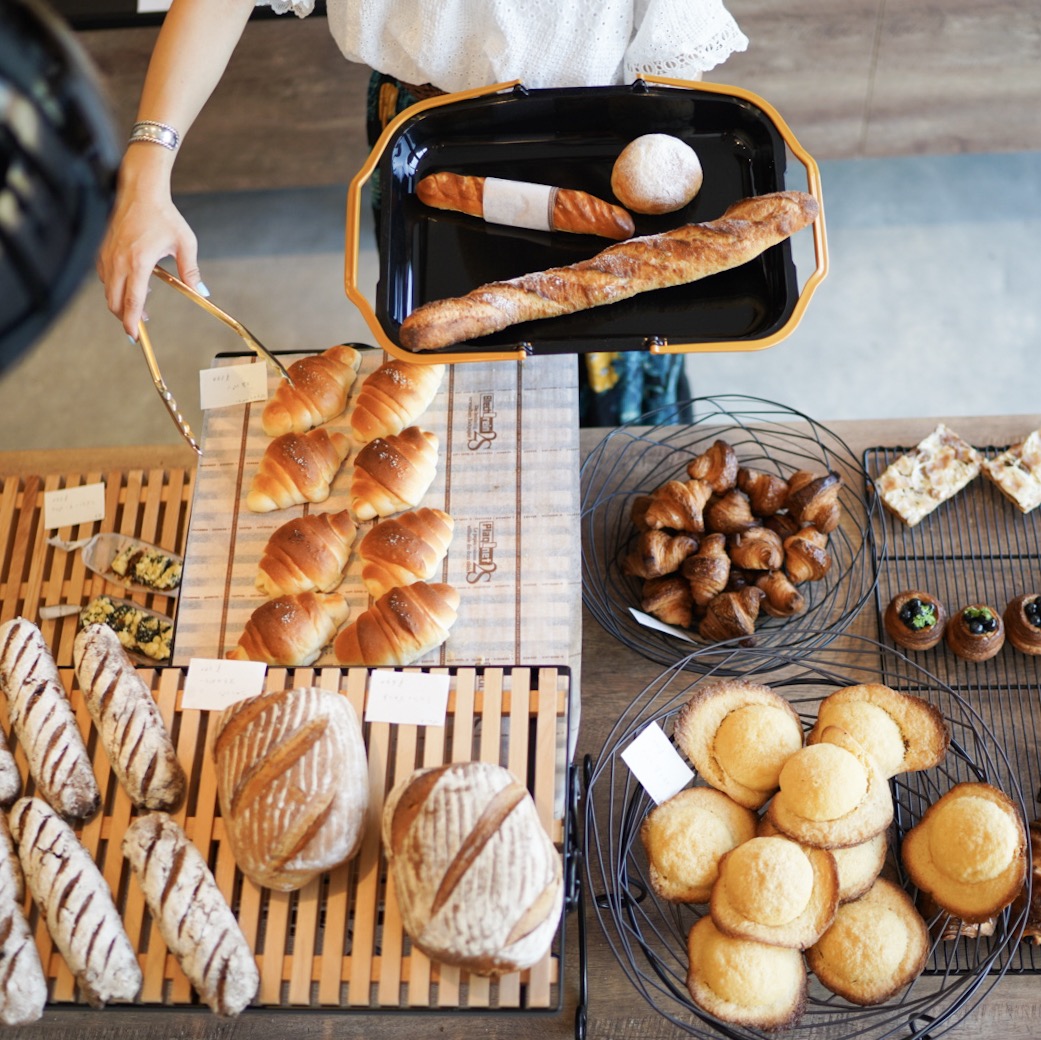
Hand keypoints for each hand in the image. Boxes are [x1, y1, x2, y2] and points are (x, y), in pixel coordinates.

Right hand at [96, 152, 206, 337]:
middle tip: (140, 325)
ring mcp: (107, 255)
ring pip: (108, 290)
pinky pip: (105, 277)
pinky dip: (115, 287)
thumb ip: (191, 271)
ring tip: (142, 303)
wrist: (141, 191)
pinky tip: (132, 284)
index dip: (132, 322)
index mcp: (138, 261)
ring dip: (121, 302)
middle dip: (125, 317)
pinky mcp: (103, 250)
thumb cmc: (163, 215)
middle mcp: (118, 260)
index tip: (134, 336)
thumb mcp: (185, 243)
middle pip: (114, 301)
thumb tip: (201, 291)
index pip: (132, 300)